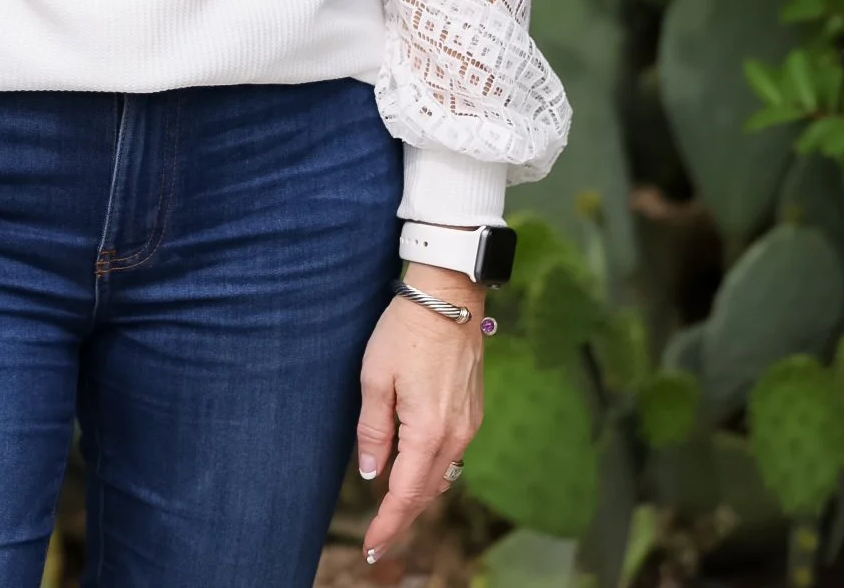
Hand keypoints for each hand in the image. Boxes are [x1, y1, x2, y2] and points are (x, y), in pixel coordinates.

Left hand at [356, 266, 484, 561]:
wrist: (448, 296)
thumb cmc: (405, 331)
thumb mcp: (375, 378)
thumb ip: (373, 429)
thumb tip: (370, 471)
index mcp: (428, 431)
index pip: (405, 494)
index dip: (387, 524)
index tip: (371, 547)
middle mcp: (455, 436)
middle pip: (426, 492)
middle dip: (401, 516)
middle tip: (377, 538)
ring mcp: (469, 424)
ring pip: (441, 475)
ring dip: (417, 493)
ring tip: (391, 508)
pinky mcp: (474, 410)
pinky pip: (451, 454)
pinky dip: (430, 468)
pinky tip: (413, 466)